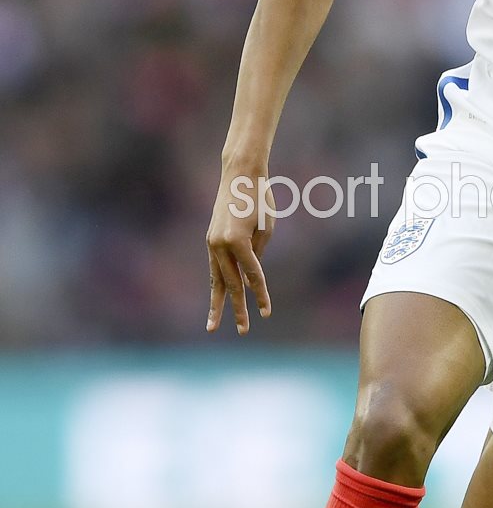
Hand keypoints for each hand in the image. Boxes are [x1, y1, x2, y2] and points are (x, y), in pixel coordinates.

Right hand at [206, 167, 273, 333]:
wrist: (239, 176)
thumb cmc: (260, 199)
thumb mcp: (267, 228)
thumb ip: (257, 255)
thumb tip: (249, 277)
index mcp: (238, 241)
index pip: (253, 275)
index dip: (261, 295)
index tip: (267, 313)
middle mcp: (221, 245)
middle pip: (231, 284)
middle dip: (238, 308)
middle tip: (244, 331)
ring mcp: (212, 243)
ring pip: (216, 280)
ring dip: (217, 304)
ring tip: (213, 327)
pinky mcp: (210, 240)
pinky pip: (214, 268)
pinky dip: (216, 284)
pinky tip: (217, 299)